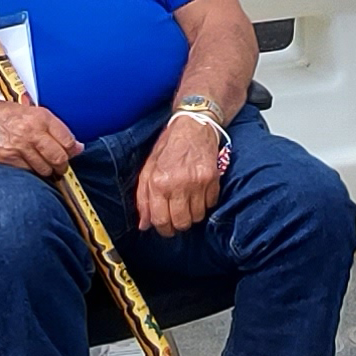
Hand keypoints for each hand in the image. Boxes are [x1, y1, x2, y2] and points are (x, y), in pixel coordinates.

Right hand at [0, 100, 81, 177]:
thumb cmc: (1, 114)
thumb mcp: (30, 111)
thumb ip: (53, 127)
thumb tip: (74, 145)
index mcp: (40, 117)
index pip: (67, 140)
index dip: (73, 150)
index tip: (73, 152)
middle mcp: (31, 131)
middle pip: (58, 157)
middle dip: (63, 165)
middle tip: (61, 165)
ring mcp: (19, 147)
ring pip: (45, 168)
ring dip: (49, 171)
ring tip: (46, 166)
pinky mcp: (9, 159)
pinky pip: (29, 171)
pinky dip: (33, 171)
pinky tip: (30, 164)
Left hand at [135, 116, 221, 237]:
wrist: (193, 126)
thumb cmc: (168, 147)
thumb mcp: (148, 169)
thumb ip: (143, 198)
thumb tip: (143, 225)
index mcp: (158, 182)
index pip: (160, 220)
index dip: (163, 229)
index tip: (166, 228)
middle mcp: (178, 184)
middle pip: (181, 222)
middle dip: (179, 225)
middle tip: (178, 217)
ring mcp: (197, 182)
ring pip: (198, 217)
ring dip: (193, 214)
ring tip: (189, 203)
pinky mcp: (212, 179)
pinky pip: (211, 204)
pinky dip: (205, 203)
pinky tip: (199, 193)